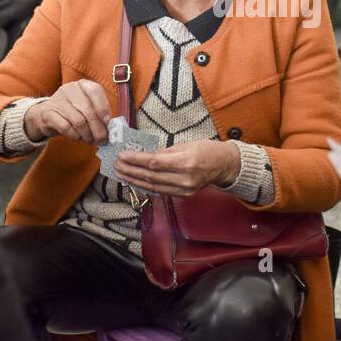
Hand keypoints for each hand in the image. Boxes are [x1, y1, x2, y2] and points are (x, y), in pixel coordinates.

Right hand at [24, 79, 110, 144]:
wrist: (47, 115)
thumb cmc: (73, 111)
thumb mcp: (87, 106)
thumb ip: (100, 113)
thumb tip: (112, 127)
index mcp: (83, 85)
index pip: (95, 91)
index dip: (103, 108)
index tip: (108, 123)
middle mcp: (70, 89)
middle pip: (88, 110)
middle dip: (97, 128)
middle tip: (102, 140)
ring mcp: (57, 100)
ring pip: (78, 121)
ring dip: (87, 134)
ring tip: (90, 140)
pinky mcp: (48, 113)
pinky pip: (66, 127)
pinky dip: (74, 135)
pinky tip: (77, 137)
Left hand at [114, 139, 239, 196]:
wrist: (224, 166)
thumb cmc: (206, 151)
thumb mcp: (185, 145)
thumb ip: (163, 152)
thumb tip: (143, 154)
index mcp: (186, 162)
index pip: (154, 163)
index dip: (136, 159)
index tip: (123, 155)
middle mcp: (184, 178)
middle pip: (150, 176)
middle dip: (130, 170)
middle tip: (116, 164)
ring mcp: (184, 189)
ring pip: (153, 186)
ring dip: (134, 179)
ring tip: (120, 173)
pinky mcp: (183, 195)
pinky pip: (160, 190)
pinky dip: (145, 186)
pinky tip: (134, 181)